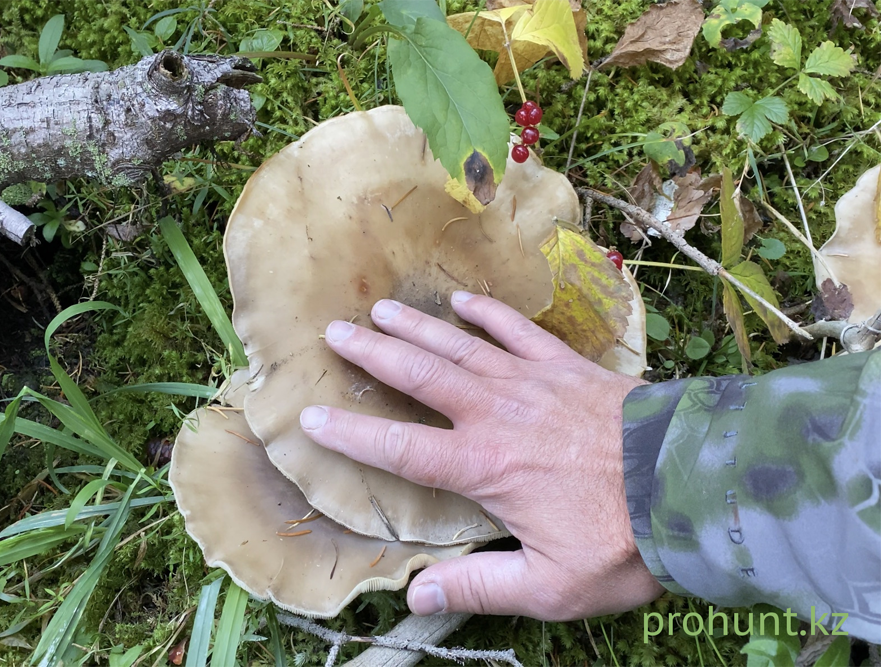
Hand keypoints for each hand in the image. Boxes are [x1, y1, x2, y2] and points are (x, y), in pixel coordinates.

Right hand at [299, 291, 664, 619]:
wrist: (694, 484)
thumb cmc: (624, 541)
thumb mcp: (552, 585)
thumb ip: (481, 587)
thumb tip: (417, 598)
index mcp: (485, 468)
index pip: (401, 449)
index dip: (352, 433)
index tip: (311, 416)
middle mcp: (497, 414)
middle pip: (421, 376)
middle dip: (373, 354)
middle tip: (334, 331)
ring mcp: (532, 382)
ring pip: (460, 346)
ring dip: (416, 326)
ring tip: (379, 307)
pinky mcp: (567, 367)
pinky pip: (518, 330)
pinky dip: (488, 314)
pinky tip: (464, 301)